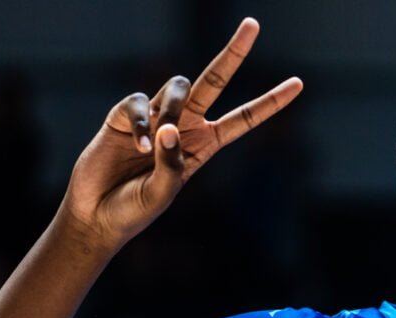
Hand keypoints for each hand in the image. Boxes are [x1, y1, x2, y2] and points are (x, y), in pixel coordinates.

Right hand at [60, 17, 302, 247]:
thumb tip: (169, 126)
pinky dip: (140, 124)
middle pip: (215, 81)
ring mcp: (155, 116)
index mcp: (206, 145)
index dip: (271, 102)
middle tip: (253, 24)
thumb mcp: (163, 194)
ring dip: (173, 107)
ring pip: (178, 86)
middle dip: (234, 53)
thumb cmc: (133, 210)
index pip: (245, 119)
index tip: (298, 83)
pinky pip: (139, 102)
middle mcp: (185, 125)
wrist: (96, 214)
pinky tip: (138, 148)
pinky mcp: (123, 114)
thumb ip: (172, 164)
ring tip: (155, 143)